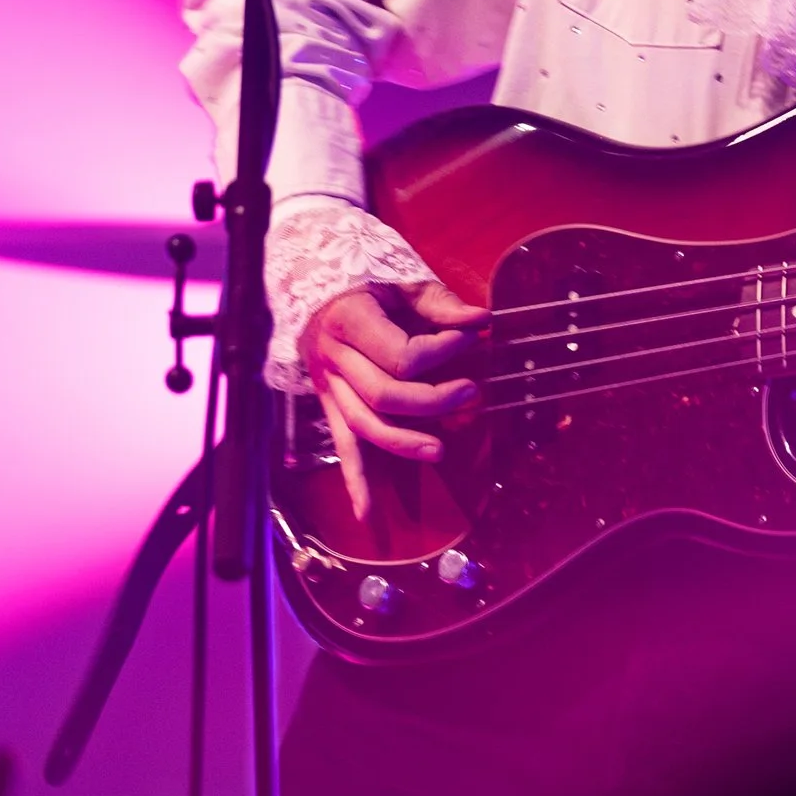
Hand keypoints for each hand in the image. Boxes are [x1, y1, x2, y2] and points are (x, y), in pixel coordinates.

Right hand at [302, 273, 485, 521]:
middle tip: (470, 392)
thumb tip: (482, 321)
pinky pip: (343, 448)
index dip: (443, 351)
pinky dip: (354, 483)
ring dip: (404, 443)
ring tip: (441, 450)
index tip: (471, 337)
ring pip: (365, 427)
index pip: (402, 356)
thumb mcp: (400, 279)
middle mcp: (333, 359)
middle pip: (385, 396)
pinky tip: (368, 515)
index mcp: (350, 321)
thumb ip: (440, 303)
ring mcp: (328, 387)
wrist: (313, 287)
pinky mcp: (330, 406)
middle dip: (433, 400)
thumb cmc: (363, 280)